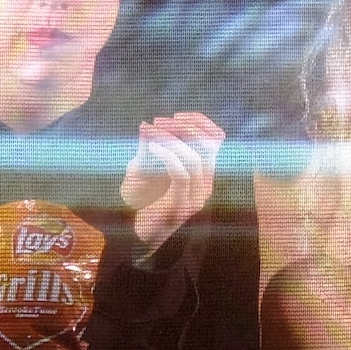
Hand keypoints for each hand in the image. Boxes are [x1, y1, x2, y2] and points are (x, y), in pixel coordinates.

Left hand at [122, 112, 225, 249]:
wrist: (136, 233)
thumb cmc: (141, 200)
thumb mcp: (146, 169)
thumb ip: (151, 150)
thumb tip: (146, 125)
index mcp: (203, 176)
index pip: (215, 141)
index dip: (200, 124)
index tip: (178, 115)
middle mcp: (205, 187)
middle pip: (208, 147)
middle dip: (185, 128)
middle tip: (161, 122)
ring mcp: (195, 198)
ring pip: (196, 159)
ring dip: (174, 140)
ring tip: (154, 132)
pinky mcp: (181, 206)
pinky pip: (182, 174)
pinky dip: (168, 155)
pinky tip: (153, 148)